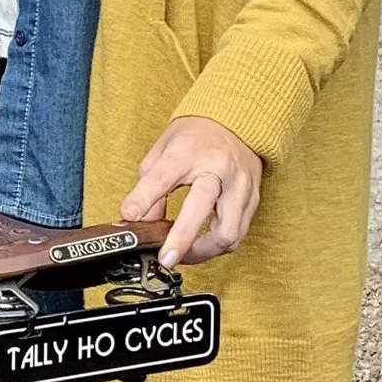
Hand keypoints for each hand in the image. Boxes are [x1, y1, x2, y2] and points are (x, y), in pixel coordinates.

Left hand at [120, 115, 262, 267]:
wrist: (237, 122)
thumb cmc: (196, 137)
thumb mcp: (163, 151)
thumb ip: (149, 186)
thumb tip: (141, 220)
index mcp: (189, 151)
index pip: (163, 176)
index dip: (144, 199)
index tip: (129, 216)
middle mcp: (218, 168)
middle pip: (201, 207)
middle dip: (181, 238)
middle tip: (165, 259)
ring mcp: (239, 186)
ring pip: (227, 232)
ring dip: (202, 251)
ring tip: (182, 254)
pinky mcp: (252, 200)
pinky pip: (237, 234)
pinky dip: (216, 247)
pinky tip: (201, 246)